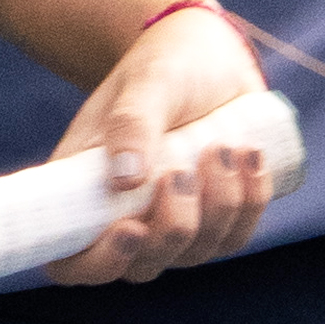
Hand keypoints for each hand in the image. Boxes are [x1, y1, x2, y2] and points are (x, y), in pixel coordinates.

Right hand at [48, 0, 280, 288]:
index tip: (131, 229)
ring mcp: (171, 221)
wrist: (209, 56)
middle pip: (142, 267)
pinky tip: (251, 157)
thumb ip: (131, 123)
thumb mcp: (145, 84)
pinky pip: (235, 236)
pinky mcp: (215, 217)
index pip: (73, 263)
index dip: (97, 264)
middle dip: (172, 228)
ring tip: (224, 145)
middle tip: (184, 170)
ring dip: (217, 206)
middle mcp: (122, 218)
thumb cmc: (162, 66)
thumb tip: (125, 180)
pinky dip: (250, 202)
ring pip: (194, 254)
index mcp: (82, 193)